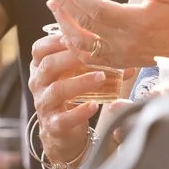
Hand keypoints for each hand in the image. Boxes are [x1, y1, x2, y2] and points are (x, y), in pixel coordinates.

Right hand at [27, 32, 105, 168]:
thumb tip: (129, 60)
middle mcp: (39, 85)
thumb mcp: (80, 76)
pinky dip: (79, 112)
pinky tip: (93, 106)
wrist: (63, 132)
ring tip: (101, 77)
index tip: (75, 36)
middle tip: (95, 55)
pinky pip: (63, 118)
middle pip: (48, 66)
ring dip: (80, 82)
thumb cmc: (73, 95)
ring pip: (56, 90)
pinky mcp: (53, 125)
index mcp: (41, 68)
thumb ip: (98, 63)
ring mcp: (44, 105)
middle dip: (72, 58)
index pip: (39, 49)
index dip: (55, 41)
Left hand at [43, 0, 168, 70]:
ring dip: (64, 26)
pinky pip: (88, 57)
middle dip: (63, 7)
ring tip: (54, 7)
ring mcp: (120, 55)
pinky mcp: (119, 63)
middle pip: (84, 26)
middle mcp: (126, 42)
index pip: (98, 11)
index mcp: (138, 23)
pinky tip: (65, 30)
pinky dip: (73, 44)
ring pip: (82, 45)